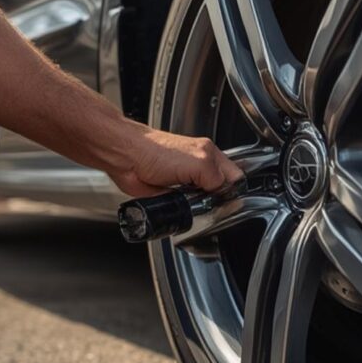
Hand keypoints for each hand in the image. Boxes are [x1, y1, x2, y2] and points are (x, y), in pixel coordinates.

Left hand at [112, 126, 244, 196]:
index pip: (234, 176)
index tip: (227, 200)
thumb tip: (221, 194)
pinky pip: (184, 209)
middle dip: (217, 200)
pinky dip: (183, 211)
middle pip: (220, 191)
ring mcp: (184, 182)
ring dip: (200, 207)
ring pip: (203, 202)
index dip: (233, 189)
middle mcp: (198, 167)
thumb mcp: (200, 161)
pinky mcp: (170, 195)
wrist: (127, 158)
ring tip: (191, 202)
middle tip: (209, 202)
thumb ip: (217, 178)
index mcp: (209, 154)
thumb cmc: (155, 150)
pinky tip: (179, 206)